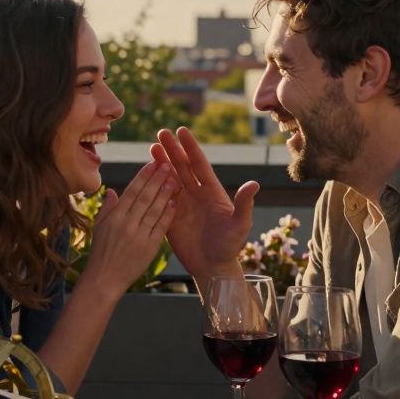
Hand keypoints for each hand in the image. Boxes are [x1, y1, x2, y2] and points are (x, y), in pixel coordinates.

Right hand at [79, 161, 178, 299]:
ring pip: (154, 210)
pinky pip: (160, 227)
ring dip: (165, 193)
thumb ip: (107, 208)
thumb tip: (112, 190)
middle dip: (157, 179)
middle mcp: (126, 225)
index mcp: (114, 218)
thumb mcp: (98, 228)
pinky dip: (167, 214)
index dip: (143, 176)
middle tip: (167, 164)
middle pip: (144, 197)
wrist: (104, 280)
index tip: (152, 163)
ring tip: (174, 179)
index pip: (131, 192)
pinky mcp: (149, 248)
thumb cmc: (100, 253)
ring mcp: (138, 236)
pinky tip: (174, 203)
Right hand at [152, 127, 257, 280]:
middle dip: (172, 149)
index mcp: (212, 191)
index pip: (199, 164)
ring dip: (160, 164)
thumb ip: (244, 204)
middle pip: (182, 167)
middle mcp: (196, 194)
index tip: (181, 131)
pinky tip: (145, 175)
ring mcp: (182, 205)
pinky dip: (153, 186)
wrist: (214, 268)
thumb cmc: (230, 247)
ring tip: (151, 148)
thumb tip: (254, 184)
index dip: (190, 147)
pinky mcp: (170, 218)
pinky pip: (160, 198)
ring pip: (169, 179)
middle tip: (161, 132)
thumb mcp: (240, 225)